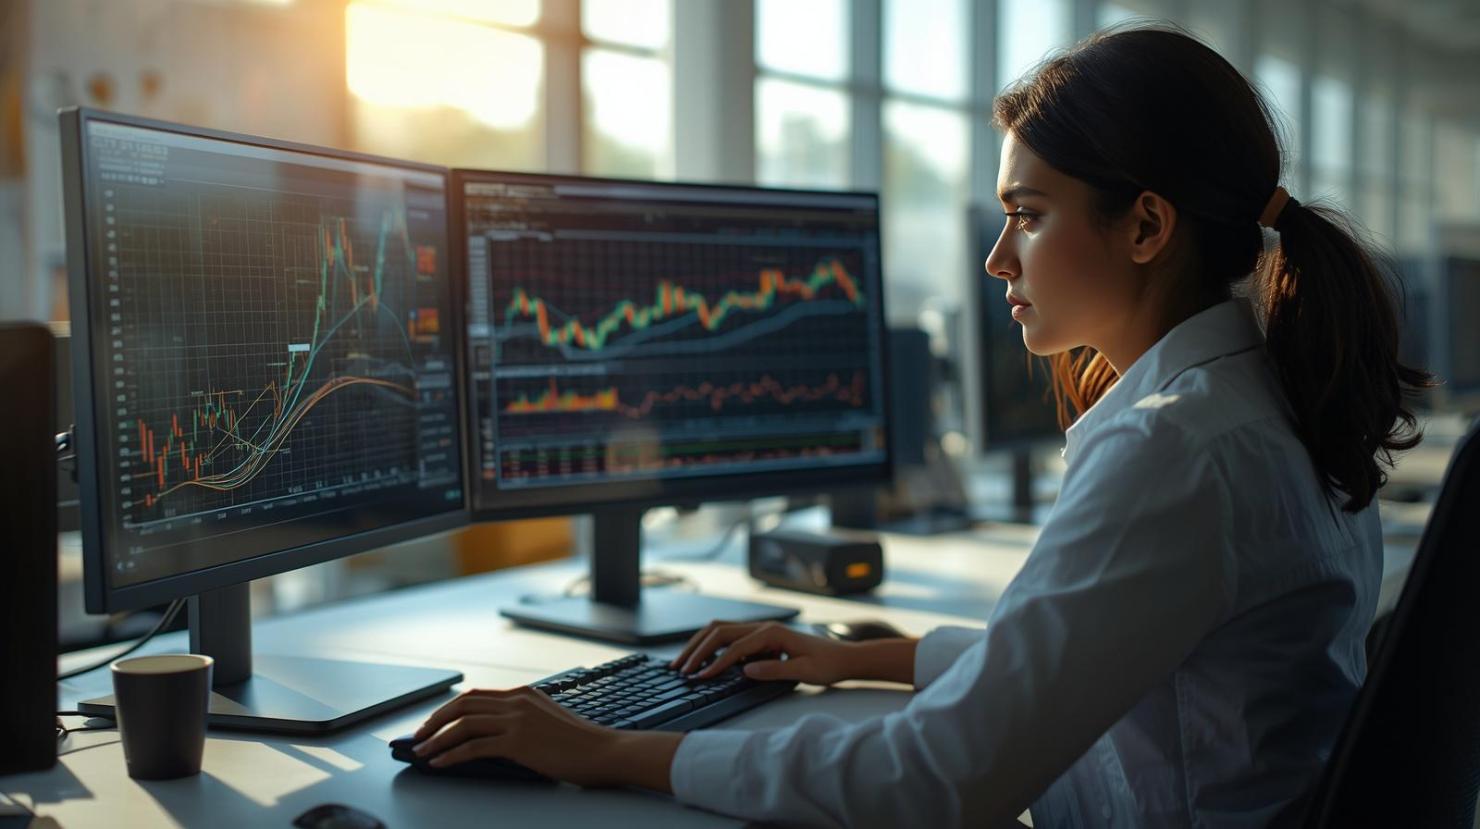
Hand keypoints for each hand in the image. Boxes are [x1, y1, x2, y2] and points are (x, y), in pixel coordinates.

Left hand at [410, 686, 679, 789]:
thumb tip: (495, 735)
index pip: (476, 696)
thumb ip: (523, 720)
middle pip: (463, 704)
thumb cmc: (581, 744)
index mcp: (524, 694)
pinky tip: (440, 764)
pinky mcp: (518, 741)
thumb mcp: (548, 722)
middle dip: (435, 720)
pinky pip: (474, 746)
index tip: (434, 724)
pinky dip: (451, 755)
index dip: (449, 710)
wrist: (605, 752)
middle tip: (419, 736)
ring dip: (437, 738)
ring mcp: (517, 719)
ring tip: (422, 752)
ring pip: (463, 723)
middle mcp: (518, 701)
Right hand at [671, 620, 857, 684]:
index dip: (715, 663)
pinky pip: (729, 638)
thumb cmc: (827, 664)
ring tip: (683, 662)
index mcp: (772, 633)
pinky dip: (711, 646)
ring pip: (720, 631)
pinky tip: (703, 661)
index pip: (735, 647)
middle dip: (697, 650)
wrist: (844, 657)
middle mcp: (763, 627)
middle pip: (719, 632)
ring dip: (699, 645)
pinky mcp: (761, 638)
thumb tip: (744, 670)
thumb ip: (774, 670)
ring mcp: (761, 631)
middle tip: (679, 668)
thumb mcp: (804, 672)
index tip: (699, 678)